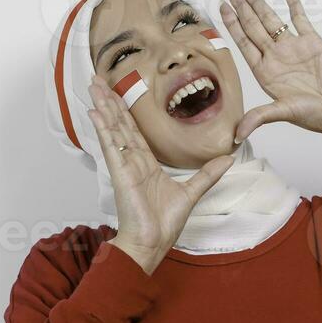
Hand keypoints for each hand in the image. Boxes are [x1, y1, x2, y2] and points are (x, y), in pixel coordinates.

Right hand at [86, 75, 234, 274]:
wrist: (152, 243)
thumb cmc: (164, 224)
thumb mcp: (192, 192)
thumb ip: (207, 174)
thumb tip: (228, 159)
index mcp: (146, 164)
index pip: (134, 130)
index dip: (126, 111)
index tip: (117, 93)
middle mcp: (132, 161)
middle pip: (119, 124)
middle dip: (110, 100)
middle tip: (98, 78)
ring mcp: (124, 165)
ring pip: (113, 129)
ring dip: (103, 105)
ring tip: (93, 84)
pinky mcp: (120, 173)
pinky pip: (110, 146)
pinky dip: (102, 128)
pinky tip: (94, 111)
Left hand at [220, 0, 321, 143]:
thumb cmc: (315, 114)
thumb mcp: (283, 113)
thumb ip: (259, 118)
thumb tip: (237, 135)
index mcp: (265, 72)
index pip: (244, 42)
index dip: (232, 24)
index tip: (222, 8)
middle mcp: (276, 57)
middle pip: (253, 26)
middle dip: (241, 7)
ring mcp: (293, 47)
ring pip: (271, 19)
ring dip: (259, 2)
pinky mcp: (312, 41)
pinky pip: (300, 18)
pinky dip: (293, 4)